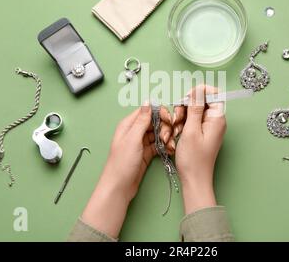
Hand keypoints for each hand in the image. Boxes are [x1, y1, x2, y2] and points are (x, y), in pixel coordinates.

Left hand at [81, 104, 171, 238]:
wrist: (119, 187)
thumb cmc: (122, 163)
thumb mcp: (132, 139)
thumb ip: (141, 120)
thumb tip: (147, 102)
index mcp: (129, 125)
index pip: (147, 111)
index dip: (160, 113)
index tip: (169, 120)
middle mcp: (135, 131)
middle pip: (155, 122)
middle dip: (164, 127)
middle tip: (167, 137)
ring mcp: (141, 143)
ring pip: (158, 133)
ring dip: (166, 138)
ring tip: (169, 146)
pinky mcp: (146, 153)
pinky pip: (158, 145)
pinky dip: (164, 146)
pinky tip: (169, 151)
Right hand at [173, 85, 226, 213]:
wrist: (194, 179)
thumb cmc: (194, 159)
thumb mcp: (191, 130)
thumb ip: (194, 107)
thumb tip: (198, 89)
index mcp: (217, 118)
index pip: (214, 94)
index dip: (199, 93)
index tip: (187, 99)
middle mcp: (215, 121)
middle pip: (201, 101)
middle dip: (186, 106)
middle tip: (177, 118)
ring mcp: (208, 127)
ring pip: (193, 110)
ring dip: (182, 116)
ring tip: (176, 129)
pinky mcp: (201, 132)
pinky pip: (191, 121)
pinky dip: (182, 124)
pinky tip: (176, 134)